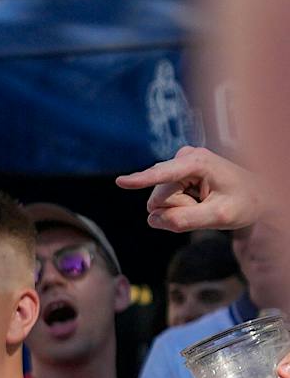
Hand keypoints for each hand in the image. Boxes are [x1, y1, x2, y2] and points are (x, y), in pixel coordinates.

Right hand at [117, 146, 262, 233]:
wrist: (257, 195)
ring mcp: (179, 163)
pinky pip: (163, 197)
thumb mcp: (221, 216)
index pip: (164, 174)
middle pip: (159, 197)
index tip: (120, 182)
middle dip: (177, 209)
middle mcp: (185, 157)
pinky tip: (198, 200)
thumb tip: (153, 219)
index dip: (141, 180)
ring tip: (204, 204)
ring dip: (179, 208)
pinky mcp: (175, 171)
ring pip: (159, 200)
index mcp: (198, 162)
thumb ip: (186, 221)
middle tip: (204, 208)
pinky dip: (180, 205)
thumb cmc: (245, 203)